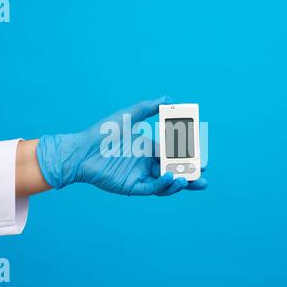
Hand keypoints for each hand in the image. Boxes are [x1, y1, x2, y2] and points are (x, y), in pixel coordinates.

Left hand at [36, 97, 207, 195]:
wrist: (82, 149)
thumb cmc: (104, 131)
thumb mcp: (129, 115)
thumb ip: (149, 107)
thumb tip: (170, 98)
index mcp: (148, 149)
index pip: (173, 153)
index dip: (187, 155)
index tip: (201, 154)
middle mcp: (146, 164)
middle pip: (173, 170)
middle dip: (189, 174)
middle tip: (204, 174)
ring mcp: (140, 176)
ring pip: (165, 182)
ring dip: (179, 182)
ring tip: (191, 179)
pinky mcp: (131, 187)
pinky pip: (151, 188)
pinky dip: (162, 184)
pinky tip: (171, 176)